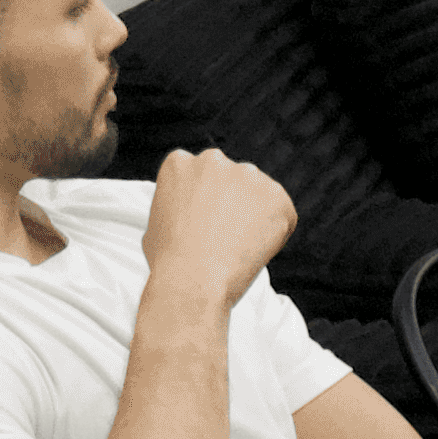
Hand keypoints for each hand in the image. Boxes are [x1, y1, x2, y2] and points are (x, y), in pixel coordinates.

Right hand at [142, 147, 295, 309]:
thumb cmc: (168, 261)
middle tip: (224, 237)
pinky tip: (255, 251)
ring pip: (257, 194)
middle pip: (230, 179)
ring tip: (237, 248)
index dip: (203, 202)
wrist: (192, 278)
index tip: (203, 224)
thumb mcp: (156, 223)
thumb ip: (178, 207)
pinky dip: (275, 232)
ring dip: (254, 215)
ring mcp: (247, 174)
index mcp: (180, 163)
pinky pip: (282, 214)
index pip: (199, 175)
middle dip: (231, 202)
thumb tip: (194, 215)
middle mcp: (214, 160)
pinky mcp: (276, 194)